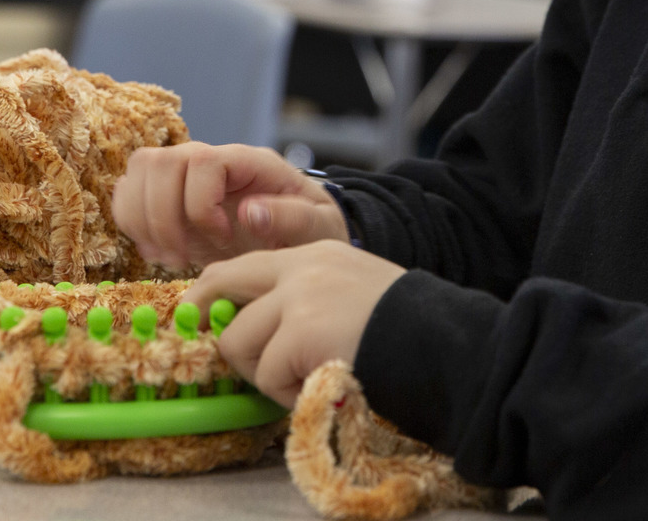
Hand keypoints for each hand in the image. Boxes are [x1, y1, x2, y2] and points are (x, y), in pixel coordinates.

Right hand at [111, 141, 347, 271]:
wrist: (300, 238)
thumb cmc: (311, 230)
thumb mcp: (320, 228)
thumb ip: (292, 218)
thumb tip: (249, 211)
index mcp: (250, 162)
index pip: (202, 161)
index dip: (200, 204)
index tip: (222, 241)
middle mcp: (212, 161)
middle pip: (158, 162)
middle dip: (162, 218)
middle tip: (183, 258)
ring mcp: (185, 175)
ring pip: (138, 173)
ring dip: (143, 221)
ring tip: (170, 258)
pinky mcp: (168, 196)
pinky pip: (128, 196)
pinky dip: (133, 226)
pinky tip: (160, 254)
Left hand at [183, 241, 405, 405]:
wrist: (443, 346)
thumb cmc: (407, 333)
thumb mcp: (353, 296)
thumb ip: (306, 302)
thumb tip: (252, 331)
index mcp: (318, 253)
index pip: (246, 266)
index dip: (217, 294)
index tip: (204, 319)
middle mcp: (302, 265)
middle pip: (223, 282)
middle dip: (206, 319)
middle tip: (205, 349)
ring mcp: (298, 296)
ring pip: (238, 341)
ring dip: (264, 373)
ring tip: (305, 382)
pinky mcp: (299, 331)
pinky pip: (267, 375)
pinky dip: (288, 395)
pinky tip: (322, 389)